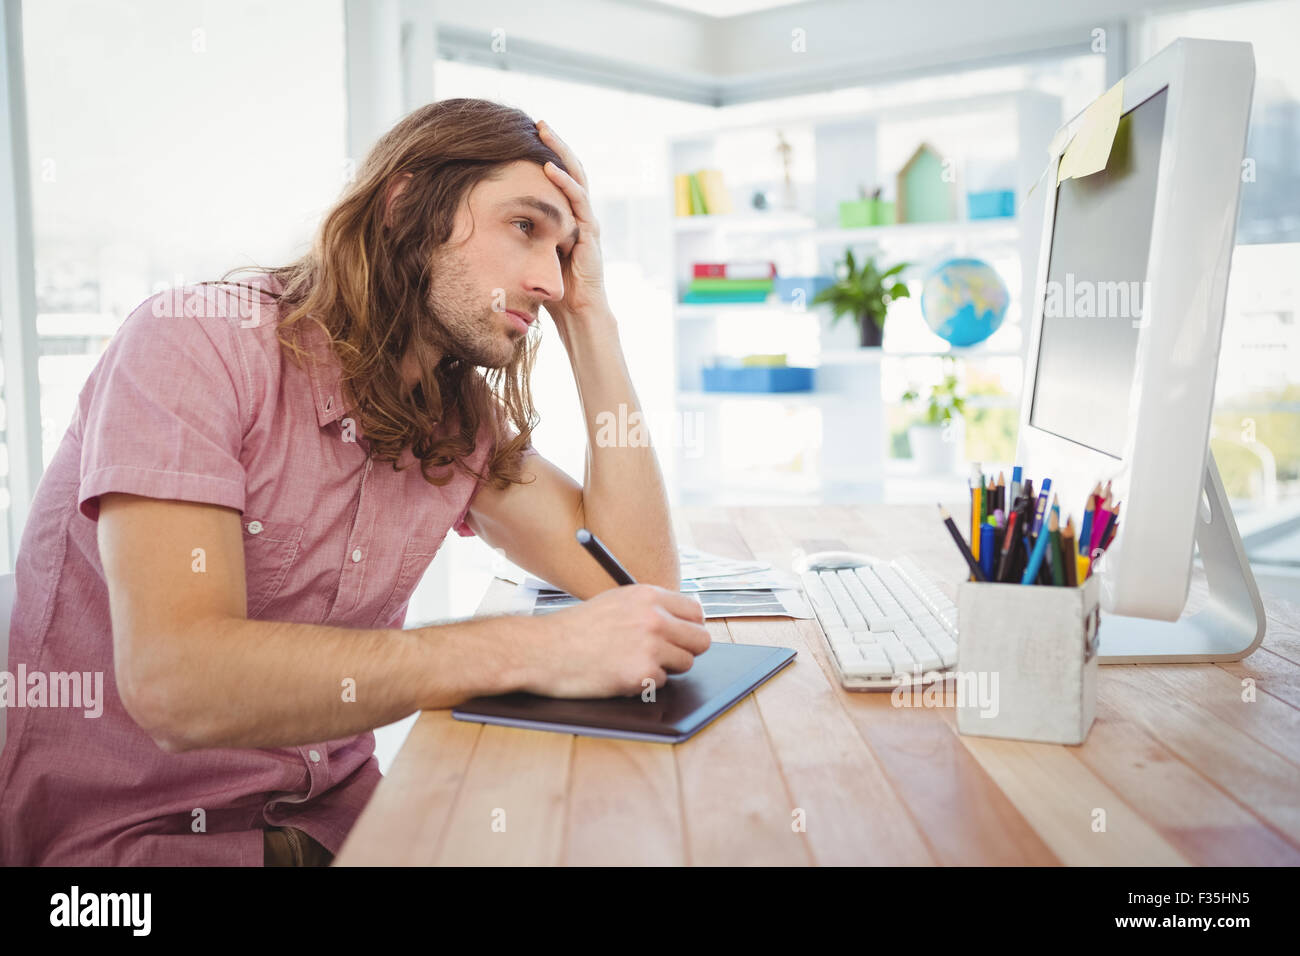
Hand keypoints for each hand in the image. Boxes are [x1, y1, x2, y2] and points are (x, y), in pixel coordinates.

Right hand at [518, 584, 708, 697]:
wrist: (543, 650)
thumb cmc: (573, 629)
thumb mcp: (614, 602)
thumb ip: (648, 608)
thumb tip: (680, 622)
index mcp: (647, 595)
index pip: (696, 611)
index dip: (690, 627)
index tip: (683, 636)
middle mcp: (653, 618)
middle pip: (701, 640)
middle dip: (686, 650)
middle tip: (665, 656)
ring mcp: (650, 647)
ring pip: (685, 664)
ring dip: (663, 668)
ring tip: (633, 662)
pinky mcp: (641, 674)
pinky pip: (661, 683)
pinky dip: (644, 683)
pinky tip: (619, 674)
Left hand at [536, 120, 611, 329]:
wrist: (578, 316)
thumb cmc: (554, 291)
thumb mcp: (530, 256)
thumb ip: (519, 237)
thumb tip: (484, 224)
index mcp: (568, 219)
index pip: (558, 179)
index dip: (545, 157)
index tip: (526, 137)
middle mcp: (580, 216)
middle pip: (570, 171)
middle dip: (554, 146)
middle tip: (537, 123)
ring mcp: (587, 223)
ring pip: (577, 179)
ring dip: (561, 154)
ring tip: (545, 133)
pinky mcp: (590, 236)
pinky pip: (579, 203)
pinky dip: (565, 184)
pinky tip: (551, 169)